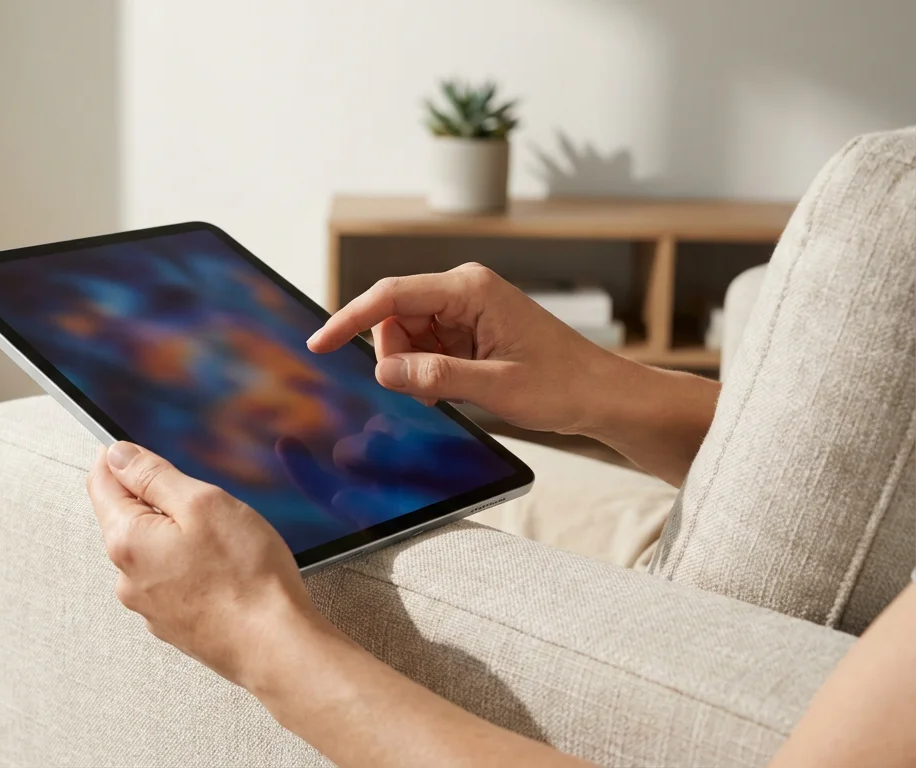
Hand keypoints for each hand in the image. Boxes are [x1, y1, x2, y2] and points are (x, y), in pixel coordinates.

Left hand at [86, 441, 329, 686]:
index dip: (120, 458)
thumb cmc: (247, 578)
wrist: (275, 647)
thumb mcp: (202, 502)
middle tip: (200, 495)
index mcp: (127, 541)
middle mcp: (128, 577)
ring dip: (175, 534)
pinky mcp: (174, 623)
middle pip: (126, 517)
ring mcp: (150, 605)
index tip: (137, 448)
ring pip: (152, 550)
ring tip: (222, 537)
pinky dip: (190, 565)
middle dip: (155, 498)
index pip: (101, 483)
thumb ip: (153, 475)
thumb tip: (119, 456)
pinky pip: (171, 579)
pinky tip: (223, 567)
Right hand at [307, 263, 627, 435]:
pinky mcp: (469, 331)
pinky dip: (427, 372)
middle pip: (394, 317)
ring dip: (413, 368)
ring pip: (406, 336)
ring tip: (451, 391)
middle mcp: (464, 291)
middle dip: (394, 357)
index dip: (349, 320)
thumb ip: (436, 377)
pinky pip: (426, 348)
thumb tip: (384, 372)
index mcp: (470, 289)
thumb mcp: (496, 387)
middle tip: (425, 391)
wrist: (602, 396)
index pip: (390, 296)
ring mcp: (466, 311)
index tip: (320, 344)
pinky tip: (455, 388)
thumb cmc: (563, 385)